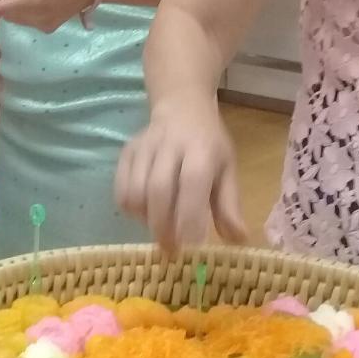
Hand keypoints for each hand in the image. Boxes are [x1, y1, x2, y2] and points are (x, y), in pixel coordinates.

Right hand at [116, 93, 246, 251]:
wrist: (181, 107)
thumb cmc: (209, 144)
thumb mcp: (227, 169)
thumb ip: (229, 205)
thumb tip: (237, 241)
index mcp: (201, 149)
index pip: (192, 183)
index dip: (190, 217)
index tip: (193, 247)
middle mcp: (169, 146)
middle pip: (158, 190)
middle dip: (163, 226)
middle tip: (171, 250)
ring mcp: (144, 147)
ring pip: (135, 192)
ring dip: (146, 219)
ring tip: (160, 229)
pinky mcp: (126, 152)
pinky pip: (121, 188)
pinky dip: (131, 208)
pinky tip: (146, 213)